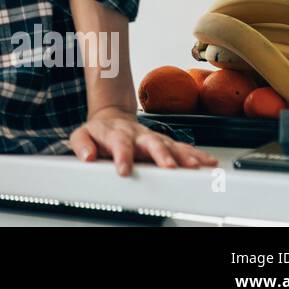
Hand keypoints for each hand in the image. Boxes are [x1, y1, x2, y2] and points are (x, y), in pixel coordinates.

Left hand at [67, 106, 219, 175]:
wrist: (112, 118)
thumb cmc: (99, 132)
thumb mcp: (82, 134)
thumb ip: (81, 144)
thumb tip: (87, 155)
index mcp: (117, 133)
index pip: (119, 143)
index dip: (122, 156)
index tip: (124, 170)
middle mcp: (137, 134)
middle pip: (151, 142)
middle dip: (161, 154)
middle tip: (169, 167)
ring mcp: (153, 137)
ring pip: (170, 145)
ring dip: (183, 156)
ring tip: (195, 166)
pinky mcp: (164, 142)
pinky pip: (182, 147)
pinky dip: (196, 155)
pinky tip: (207, 161)